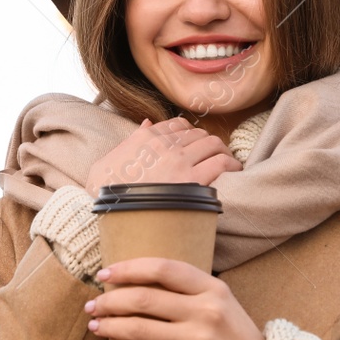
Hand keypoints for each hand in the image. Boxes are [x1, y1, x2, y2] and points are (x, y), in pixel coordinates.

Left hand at [84, 257, 265, 339]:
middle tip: (93, 304)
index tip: (105, 273)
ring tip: (94, 325)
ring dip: (109, 325)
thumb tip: (138, 283)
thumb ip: (189, 291)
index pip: (163, 268)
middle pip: (144, 298)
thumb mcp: (222, 305)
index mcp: (213, 289)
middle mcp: (206, 311)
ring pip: (138, 328)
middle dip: (110, 300)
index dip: (129, 268)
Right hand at [85, 117, 241, 198]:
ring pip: (213, 144)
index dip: (191, 133)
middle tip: (215, 155)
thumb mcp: (108, 160)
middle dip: (209, 143)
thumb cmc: (105, 192)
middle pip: (199, 134)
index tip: (196, 144)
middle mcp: (164, 146)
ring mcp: (179, 162)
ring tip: (228, 162)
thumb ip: (131, 139)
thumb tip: (147, 124)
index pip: (178, 125)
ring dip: (223, 151)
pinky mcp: (192, 182)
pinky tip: (234, 171)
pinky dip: (232, 165)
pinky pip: (221, 164)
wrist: (110, 215)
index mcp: (146, 139)